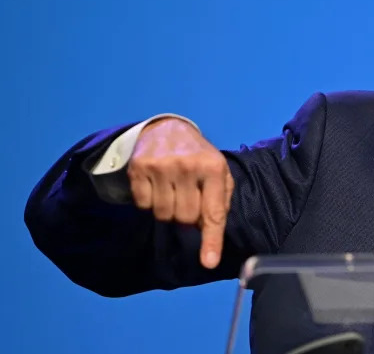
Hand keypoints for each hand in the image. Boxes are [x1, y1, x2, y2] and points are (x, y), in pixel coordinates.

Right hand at [128, 118, 233, 268]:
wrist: (168, 128)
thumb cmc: (199, 157)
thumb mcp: (218, 172)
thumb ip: (219, 202)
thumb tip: (209, 236)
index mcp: (213, 168)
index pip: (213, 212)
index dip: (211, 240)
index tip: (208, 262)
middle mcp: (187, 167)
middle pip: (186, 219)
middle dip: (188, 216)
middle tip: (188, 196)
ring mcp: (160, 166)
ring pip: (163, 215)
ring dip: (168, 209)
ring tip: (172, 189)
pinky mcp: (138, 168)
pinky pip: (143, 206)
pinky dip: (150, 202)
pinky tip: (156, 185)